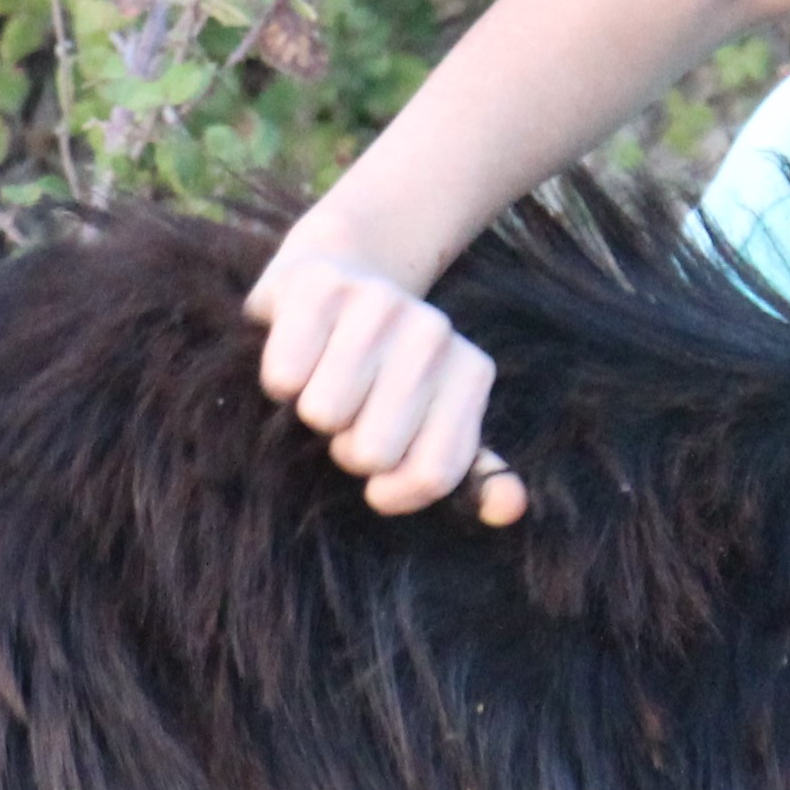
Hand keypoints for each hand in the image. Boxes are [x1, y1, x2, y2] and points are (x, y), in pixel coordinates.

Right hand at [245, 239, 524, 523]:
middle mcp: (434, 332)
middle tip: (350, 418)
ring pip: (324, 413)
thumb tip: (509, 508)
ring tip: (324, 384)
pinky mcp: (318, 286)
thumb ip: (473, 474)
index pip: (434, 474)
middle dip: (348, 449)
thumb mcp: (435, 424)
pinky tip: (300, 357)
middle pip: (372, 451)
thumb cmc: (381, 375)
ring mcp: (378, 302)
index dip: (393, 494)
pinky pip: (284, 376)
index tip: (377, 485)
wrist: (332, 280)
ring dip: (313, 411)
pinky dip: (280, 381)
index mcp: (472, 372)